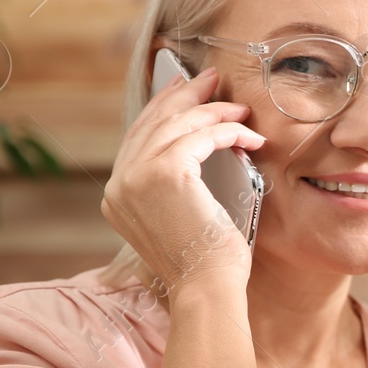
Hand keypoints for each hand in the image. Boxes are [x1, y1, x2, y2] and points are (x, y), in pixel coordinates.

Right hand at [101, 66, 265, 294]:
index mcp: (118, 196)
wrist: (208, 289)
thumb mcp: (180, 217)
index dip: (162, 107)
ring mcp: (136, 177)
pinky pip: (201, 136)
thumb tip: (197, 146)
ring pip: (178, 125)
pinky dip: (228, 131)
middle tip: (212, 78)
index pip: (138, 137)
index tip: (182, 87)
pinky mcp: (165, 173)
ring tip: (240, 107)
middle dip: (185, 95)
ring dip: (214, 112)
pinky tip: (249, 135)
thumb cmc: (206, 263)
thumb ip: (174, 185)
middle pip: (154, 123)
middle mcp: (120, 184)